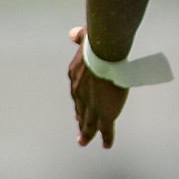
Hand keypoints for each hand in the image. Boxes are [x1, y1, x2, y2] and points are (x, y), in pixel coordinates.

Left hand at [68, 25, 128, 147]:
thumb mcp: (84, 39)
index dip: (78, 101)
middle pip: (80, 110)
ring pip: (88, 124)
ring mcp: (92, 106)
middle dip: (80, 119)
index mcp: (75, 77)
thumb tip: (73, 33)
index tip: (78, 108)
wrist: (103, 53)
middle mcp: (80, 94)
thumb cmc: (96, 43)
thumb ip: (79, 37)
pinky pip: (105, 129)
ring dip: (86, 134)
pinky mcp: (105, 113)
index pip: (76, 93)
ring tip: (83, 141)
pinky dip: (106, 138)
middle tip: (80, 128)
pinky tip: (106, 145)